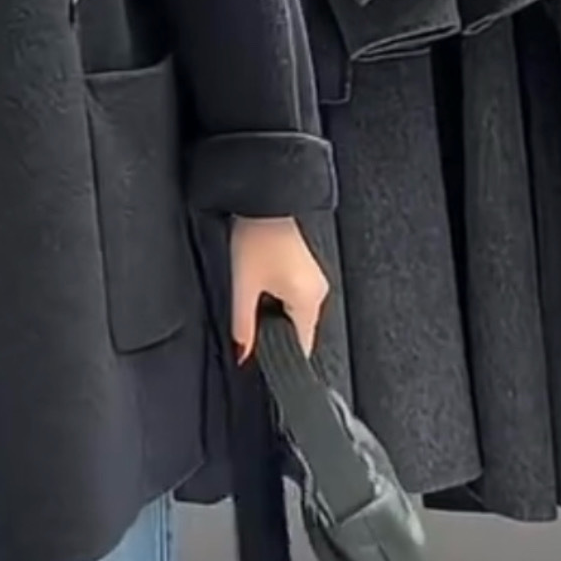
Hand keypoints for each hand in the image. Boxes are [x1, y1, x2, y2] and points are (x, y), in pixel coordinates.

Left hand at [230, 216, 329, 362]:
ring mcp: (313, 278)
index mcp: (309, 301)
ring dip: (274, 314)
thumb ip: (243, 326)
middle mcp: (318, 291)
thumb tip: (242, 354)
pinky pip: (294, 295)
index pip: (302, 346)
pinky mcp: (304, 267)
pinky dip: (277, 298)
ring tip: (251, 299)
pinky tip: (259, 285)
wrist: (262, 200)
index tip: (261, 359)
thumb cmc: (256, 236)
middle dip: (274, 334)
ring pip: (294, 312)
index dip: (280, 355)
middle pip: (298, 330)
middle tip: (247, 328)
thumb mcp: (243, 287)